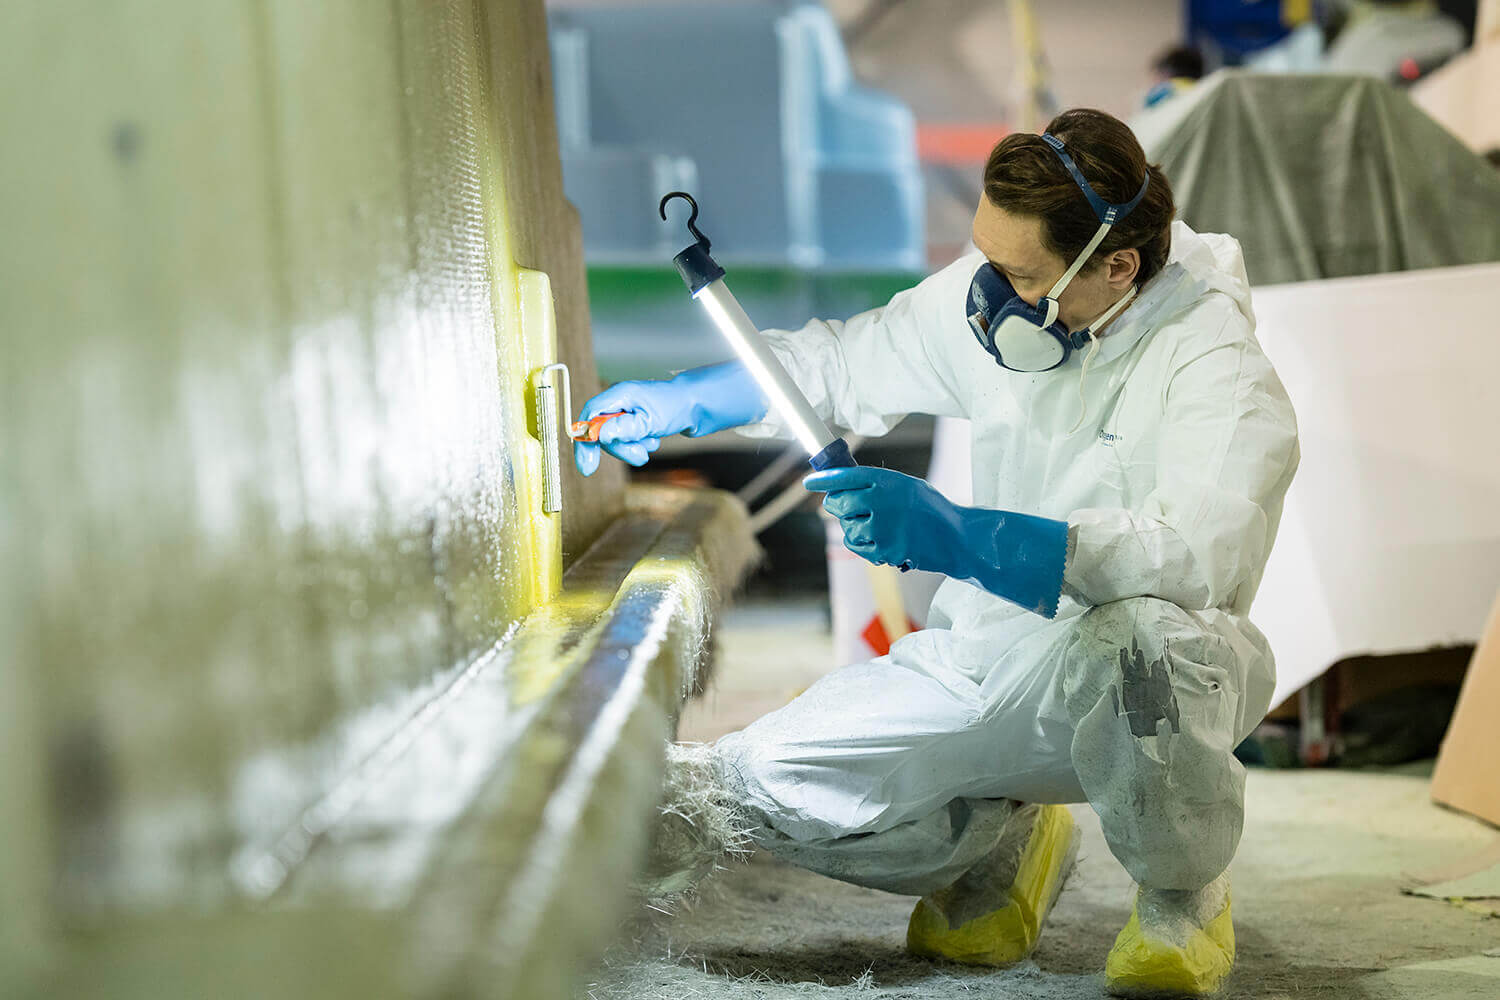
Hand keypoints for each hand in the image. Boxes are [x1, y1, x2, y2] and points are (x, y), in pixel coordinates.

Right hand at [573, 362, 766, 475]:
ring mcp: (626, 412)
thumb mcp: (649, 422)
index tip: (587, 467)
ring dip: (633, 448)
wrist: (699, 406)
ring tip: (652, 443)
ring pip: (616, 439)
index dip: (585, 442)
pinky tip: (654, 439)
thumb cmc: (677, 407)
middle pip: (602, 433)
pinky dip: (640, 445)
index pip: (589, 417)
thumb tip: (598, 435)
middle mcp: (619, 402)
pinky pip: (628, 440)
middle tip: (640, 457)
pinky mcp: (634, 421)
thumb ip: (623, 429)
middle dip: (620, 449)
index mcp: (618, 395)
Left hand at [804, 465, 1070, 617]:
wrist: (955, 537)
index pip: (845, 476)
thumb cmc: (931, 510)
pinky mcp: (884, 550)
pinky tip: (872, 539)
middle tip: (837, 505)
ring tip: (867, 525)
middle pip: (839, 503)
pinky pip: (857, 546)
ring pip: (847, 528)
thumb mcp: (907, 486)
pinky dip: (860, 544)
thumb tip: (844, 485)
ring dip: (851, 527)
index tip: (809, 482)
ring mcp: (882, 528)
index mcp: (888, 481)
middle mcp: (881, 501)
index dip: (824, 479)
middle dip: (834, 505)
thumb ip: (879, 485)